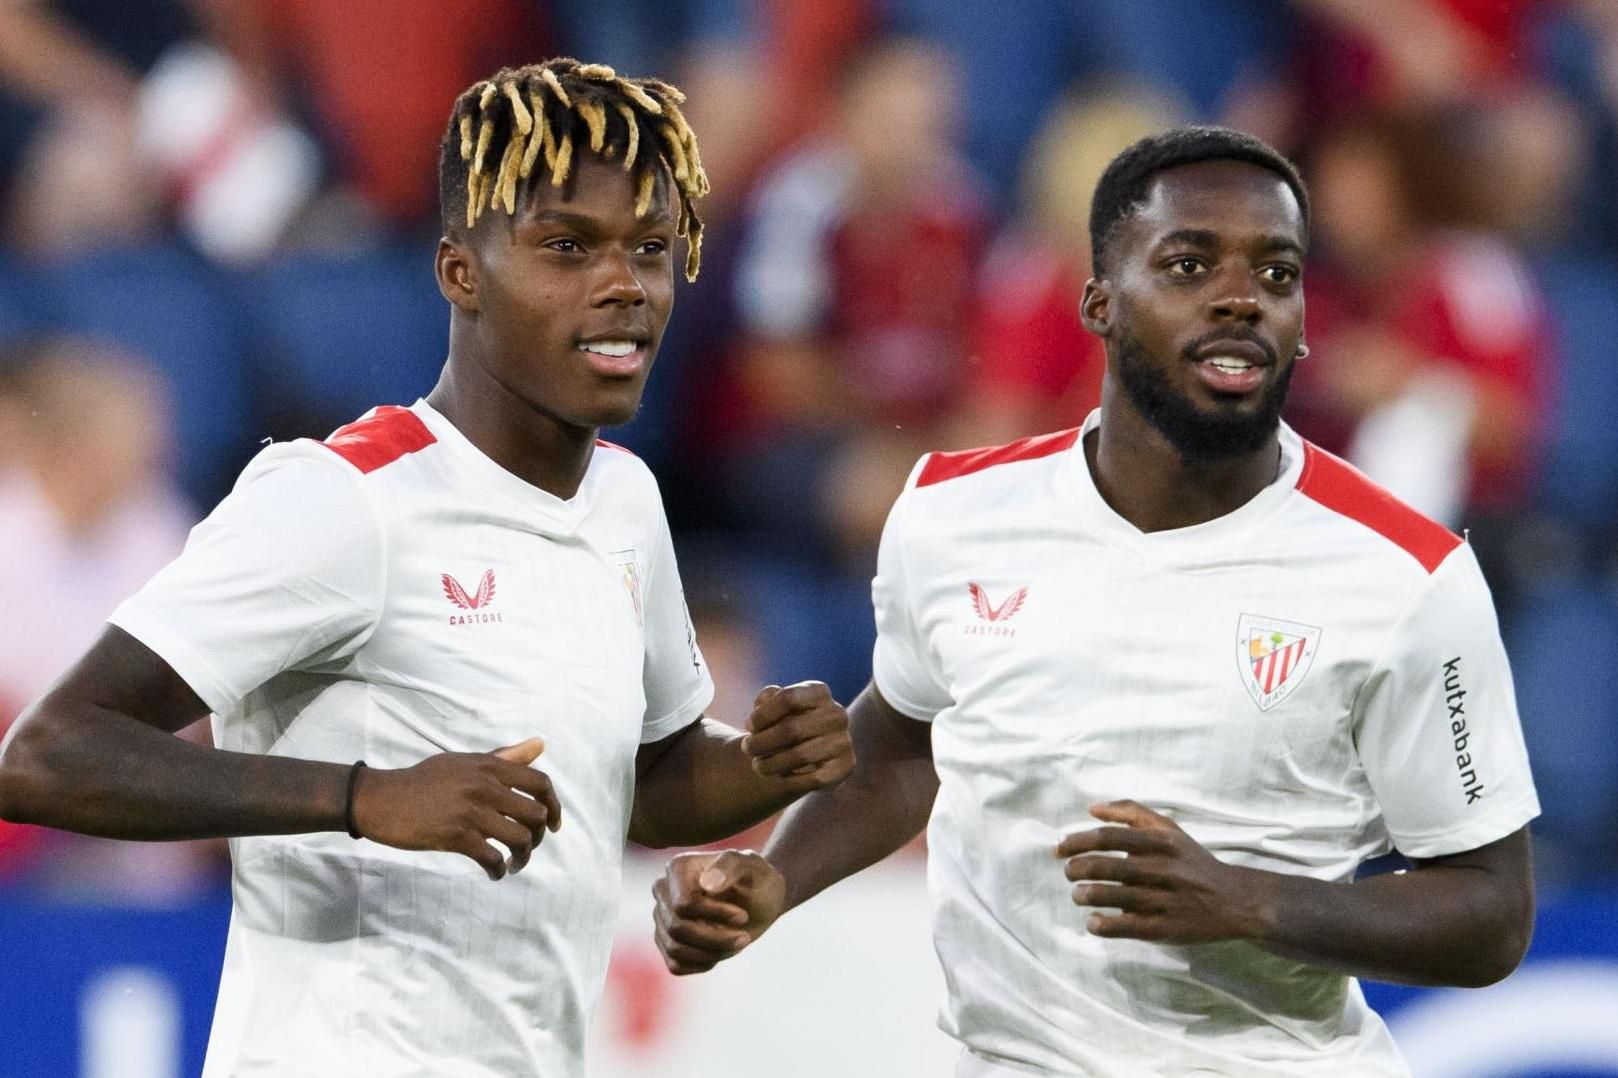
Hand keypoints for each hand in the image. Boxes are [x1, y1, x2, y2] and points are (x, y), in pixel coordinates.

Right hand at [351, 737, 561, 880]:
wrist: (381, 798)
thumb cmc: (424, 780)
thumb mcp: (464, 761)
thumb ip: (504, 757)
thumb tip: (540, 745)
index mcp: (489, 766)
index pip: (540, 783)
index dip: (555, 806)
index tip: (554, 824)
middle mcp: (485, 786)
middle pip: (536, 815)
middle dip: (539, 837)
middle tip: (527, 848)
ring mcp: (471, 811)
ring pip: (519, 839)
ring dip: (522, 858)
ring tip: (513, 864)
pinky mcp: (456, 836)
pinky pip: (492, 858)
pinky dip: (498, 870)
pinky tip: (494, 873)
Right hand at [652, 849, 785, 974]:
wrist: (760, 896)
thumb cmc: (755, 876)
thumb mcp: (750, 865)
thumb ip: (729, 866)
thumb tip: (707, 884)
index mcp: (678, 867)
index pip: (683, 904)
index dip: (714, 915)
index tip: (742, 917)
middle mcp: (663, 890)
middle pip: (676, 928)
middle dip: (714, 939)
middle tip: (745, 938)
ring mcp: (663, 917)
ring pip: (675, 949)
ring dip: (711, 953)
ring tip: (737, 943)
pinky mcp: (668, 940)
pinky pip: (676, 965)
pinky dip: (701, 964)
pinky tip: (721, 952)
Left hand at [740, 682, 852, 792]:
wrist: (805, 752)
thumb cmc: (782, 724)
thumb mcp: (771, 707)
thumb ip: (766, 700)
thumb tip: (764, 702)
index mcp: (819, 692)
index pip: (788, 699)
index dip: (761, 715)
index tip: (748, 726)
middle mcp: (836, 714)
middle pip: (791, 729)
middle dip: (760, 742)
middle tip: (747, 749)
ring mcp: (843, 741)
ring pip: (800, 756)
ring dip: (770, 764)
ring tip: (758, 766)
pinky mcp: (846, 767)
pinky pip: (814, 779)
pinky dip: (790, 780)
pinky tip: (780, 777)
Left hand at [1056, 800, 1268, 943]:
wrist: (1235, 901)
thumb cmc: (1192, 862)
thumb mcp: (1169, 829)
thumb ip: (1132, 812)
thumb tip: (1092, 808)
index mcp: (1160, 842)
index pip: (1108, 837)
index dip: (1077, 841)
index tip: (1060, 848)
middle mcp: (1162, 869)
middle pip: (1106, 866)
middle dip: (1077, 868)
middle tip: (1068, 872)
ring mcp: (1163, 900)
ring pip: (1112, 896)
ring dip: (1084, 895)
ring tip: (1078, 895)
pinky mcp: (1164, 928)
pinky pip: (1125, 927)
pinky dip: (1102, 925)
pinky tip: (1094, 921)